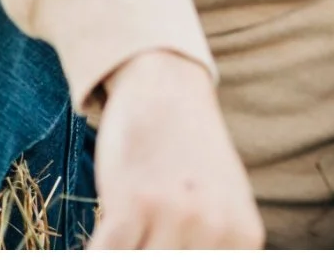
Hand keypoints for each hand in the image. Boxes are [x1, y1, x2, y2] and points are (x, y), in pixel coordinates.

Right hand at [85, 50, 264, 248]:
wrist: (168, 90)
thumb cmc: (187, 158)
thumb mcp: (217, 209)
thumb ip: (208, 246)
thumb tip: (185, 254)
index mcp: (243, 241)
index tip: (154, 250)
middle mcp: (217, 233)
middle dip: (142, 255)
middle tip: (133, 242)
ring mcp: (177, 219)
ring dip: (120, 250)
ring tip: (119, 236)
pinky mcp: (133, 206)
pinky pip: (104, 257)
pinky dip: (92, 255)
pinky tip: (90, 244)